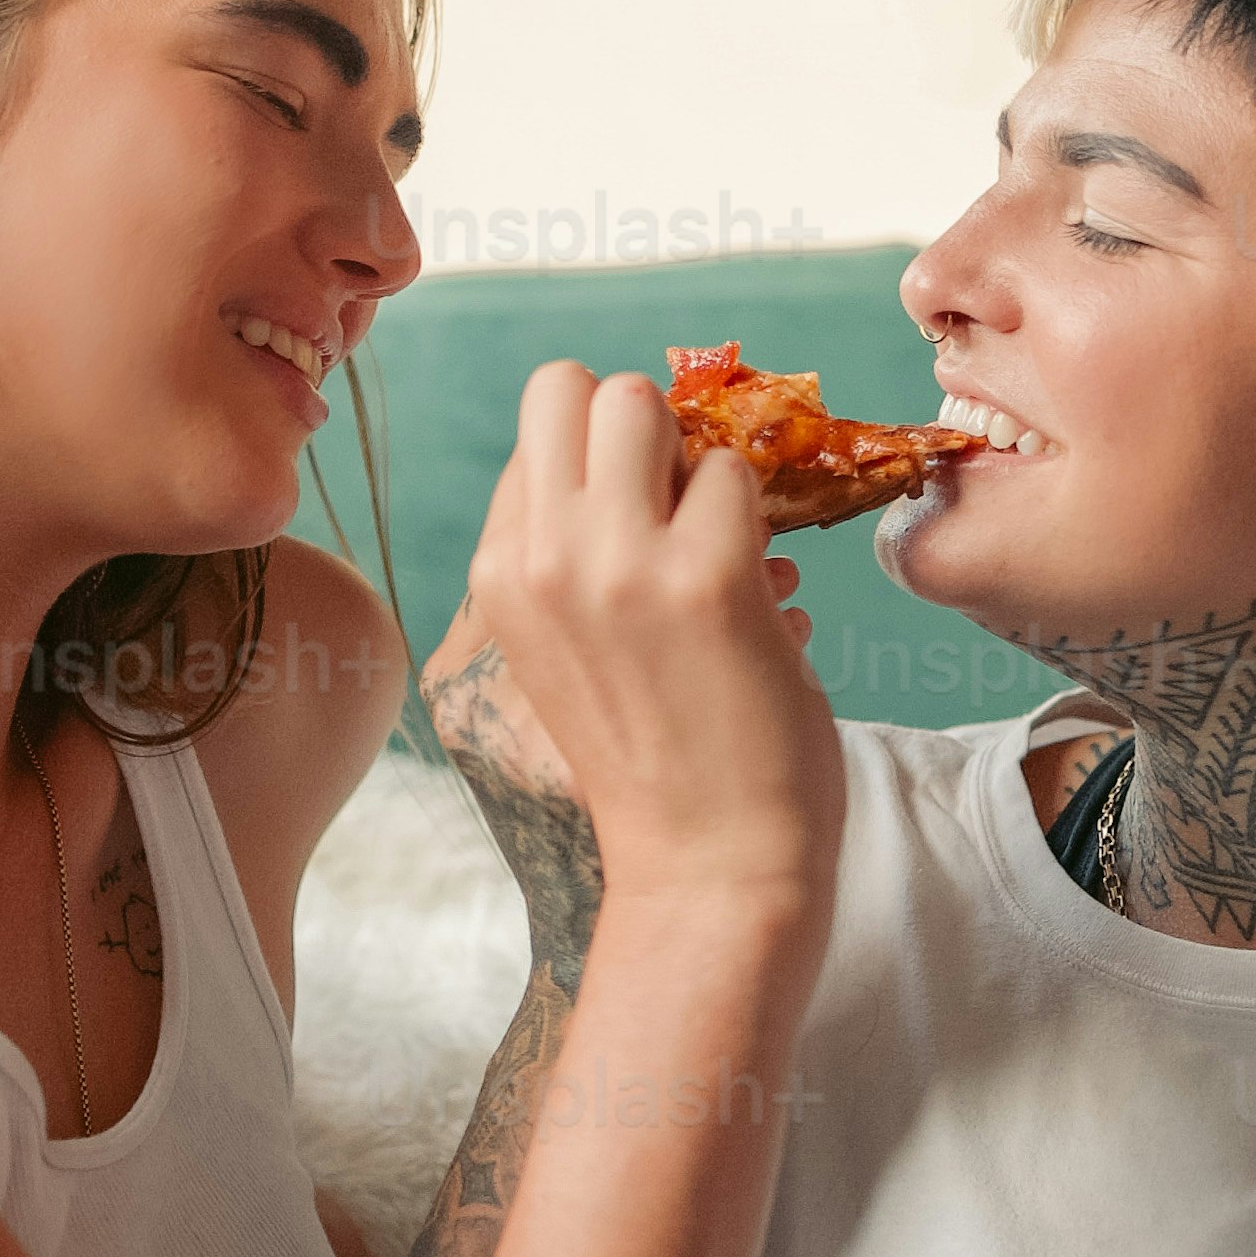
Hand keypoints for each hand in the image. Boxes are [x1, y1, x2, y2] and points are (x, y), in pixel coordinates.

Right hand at [457, 367, 838, 944]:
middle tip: (681, 506)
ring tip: (718, 548)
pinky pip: (734, 473)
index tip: (640, 519)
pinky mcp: (705, 577)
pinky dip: (757, 520)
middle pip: (574, 385)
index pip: (537, 433)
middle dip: (643, 426)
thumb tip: (626, 437)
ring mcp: (616, 563)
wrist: (710, 871)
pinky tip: (757, 595)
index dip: (603, 458)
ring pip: (646, 401)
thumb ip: (567, 549)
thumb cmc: (653, 761)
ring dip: (698, 463)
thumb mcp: (562, 648)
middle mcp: (539, 559)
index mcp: (498, 576)